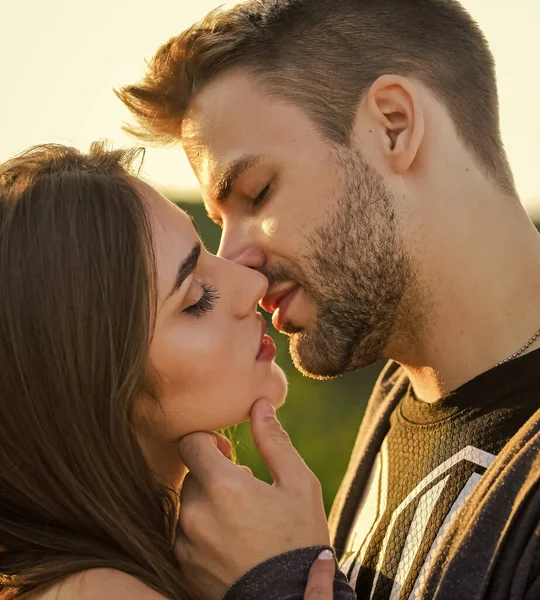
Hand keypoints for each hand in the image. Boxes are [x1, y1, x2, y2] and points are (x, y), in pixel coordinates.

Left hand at [175, 399, 329, 599]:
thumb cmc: (299, 539)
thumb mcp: (298, 484)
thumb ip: (273, 440)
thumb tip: (260, 404)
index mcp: (223, 486)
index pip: (190, 443)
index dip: (207, 442)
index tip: (226, 452)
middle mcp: (196, 513)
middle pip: (190, 474)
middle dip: (212, 475)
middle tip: (243, 490)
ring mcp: (186, 543)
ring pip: (188, 505)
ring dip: (208, 504)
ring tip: (241, 521)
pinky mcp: (183, 567)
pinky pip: (184, 536)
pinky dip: (202, 532)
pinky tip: (231, 543)